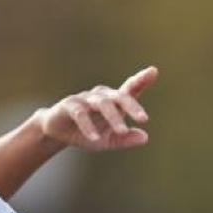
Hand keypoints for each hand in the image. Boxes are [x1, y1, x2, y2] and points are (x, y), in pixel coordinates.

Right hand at [36, 66, 157, 150]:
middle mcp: (101, 96)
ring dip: (113, 117)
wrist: (59, 133)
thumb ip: (126, 139)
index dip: (141, 80)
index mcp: (114, 102)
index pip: (129, 90)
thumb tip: (145, 137)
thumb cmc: (88, 133)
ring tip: (122, 131)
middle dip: (132, 106)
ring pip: (102, 103)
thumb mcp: (109, 141)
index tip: (153, 71)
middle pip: (119, 96)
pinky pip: (80, 113)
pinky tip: (94, 138)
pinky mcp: (69, 105)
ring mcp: (85, 99)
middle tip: (144, 118)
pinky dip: (88, 126)